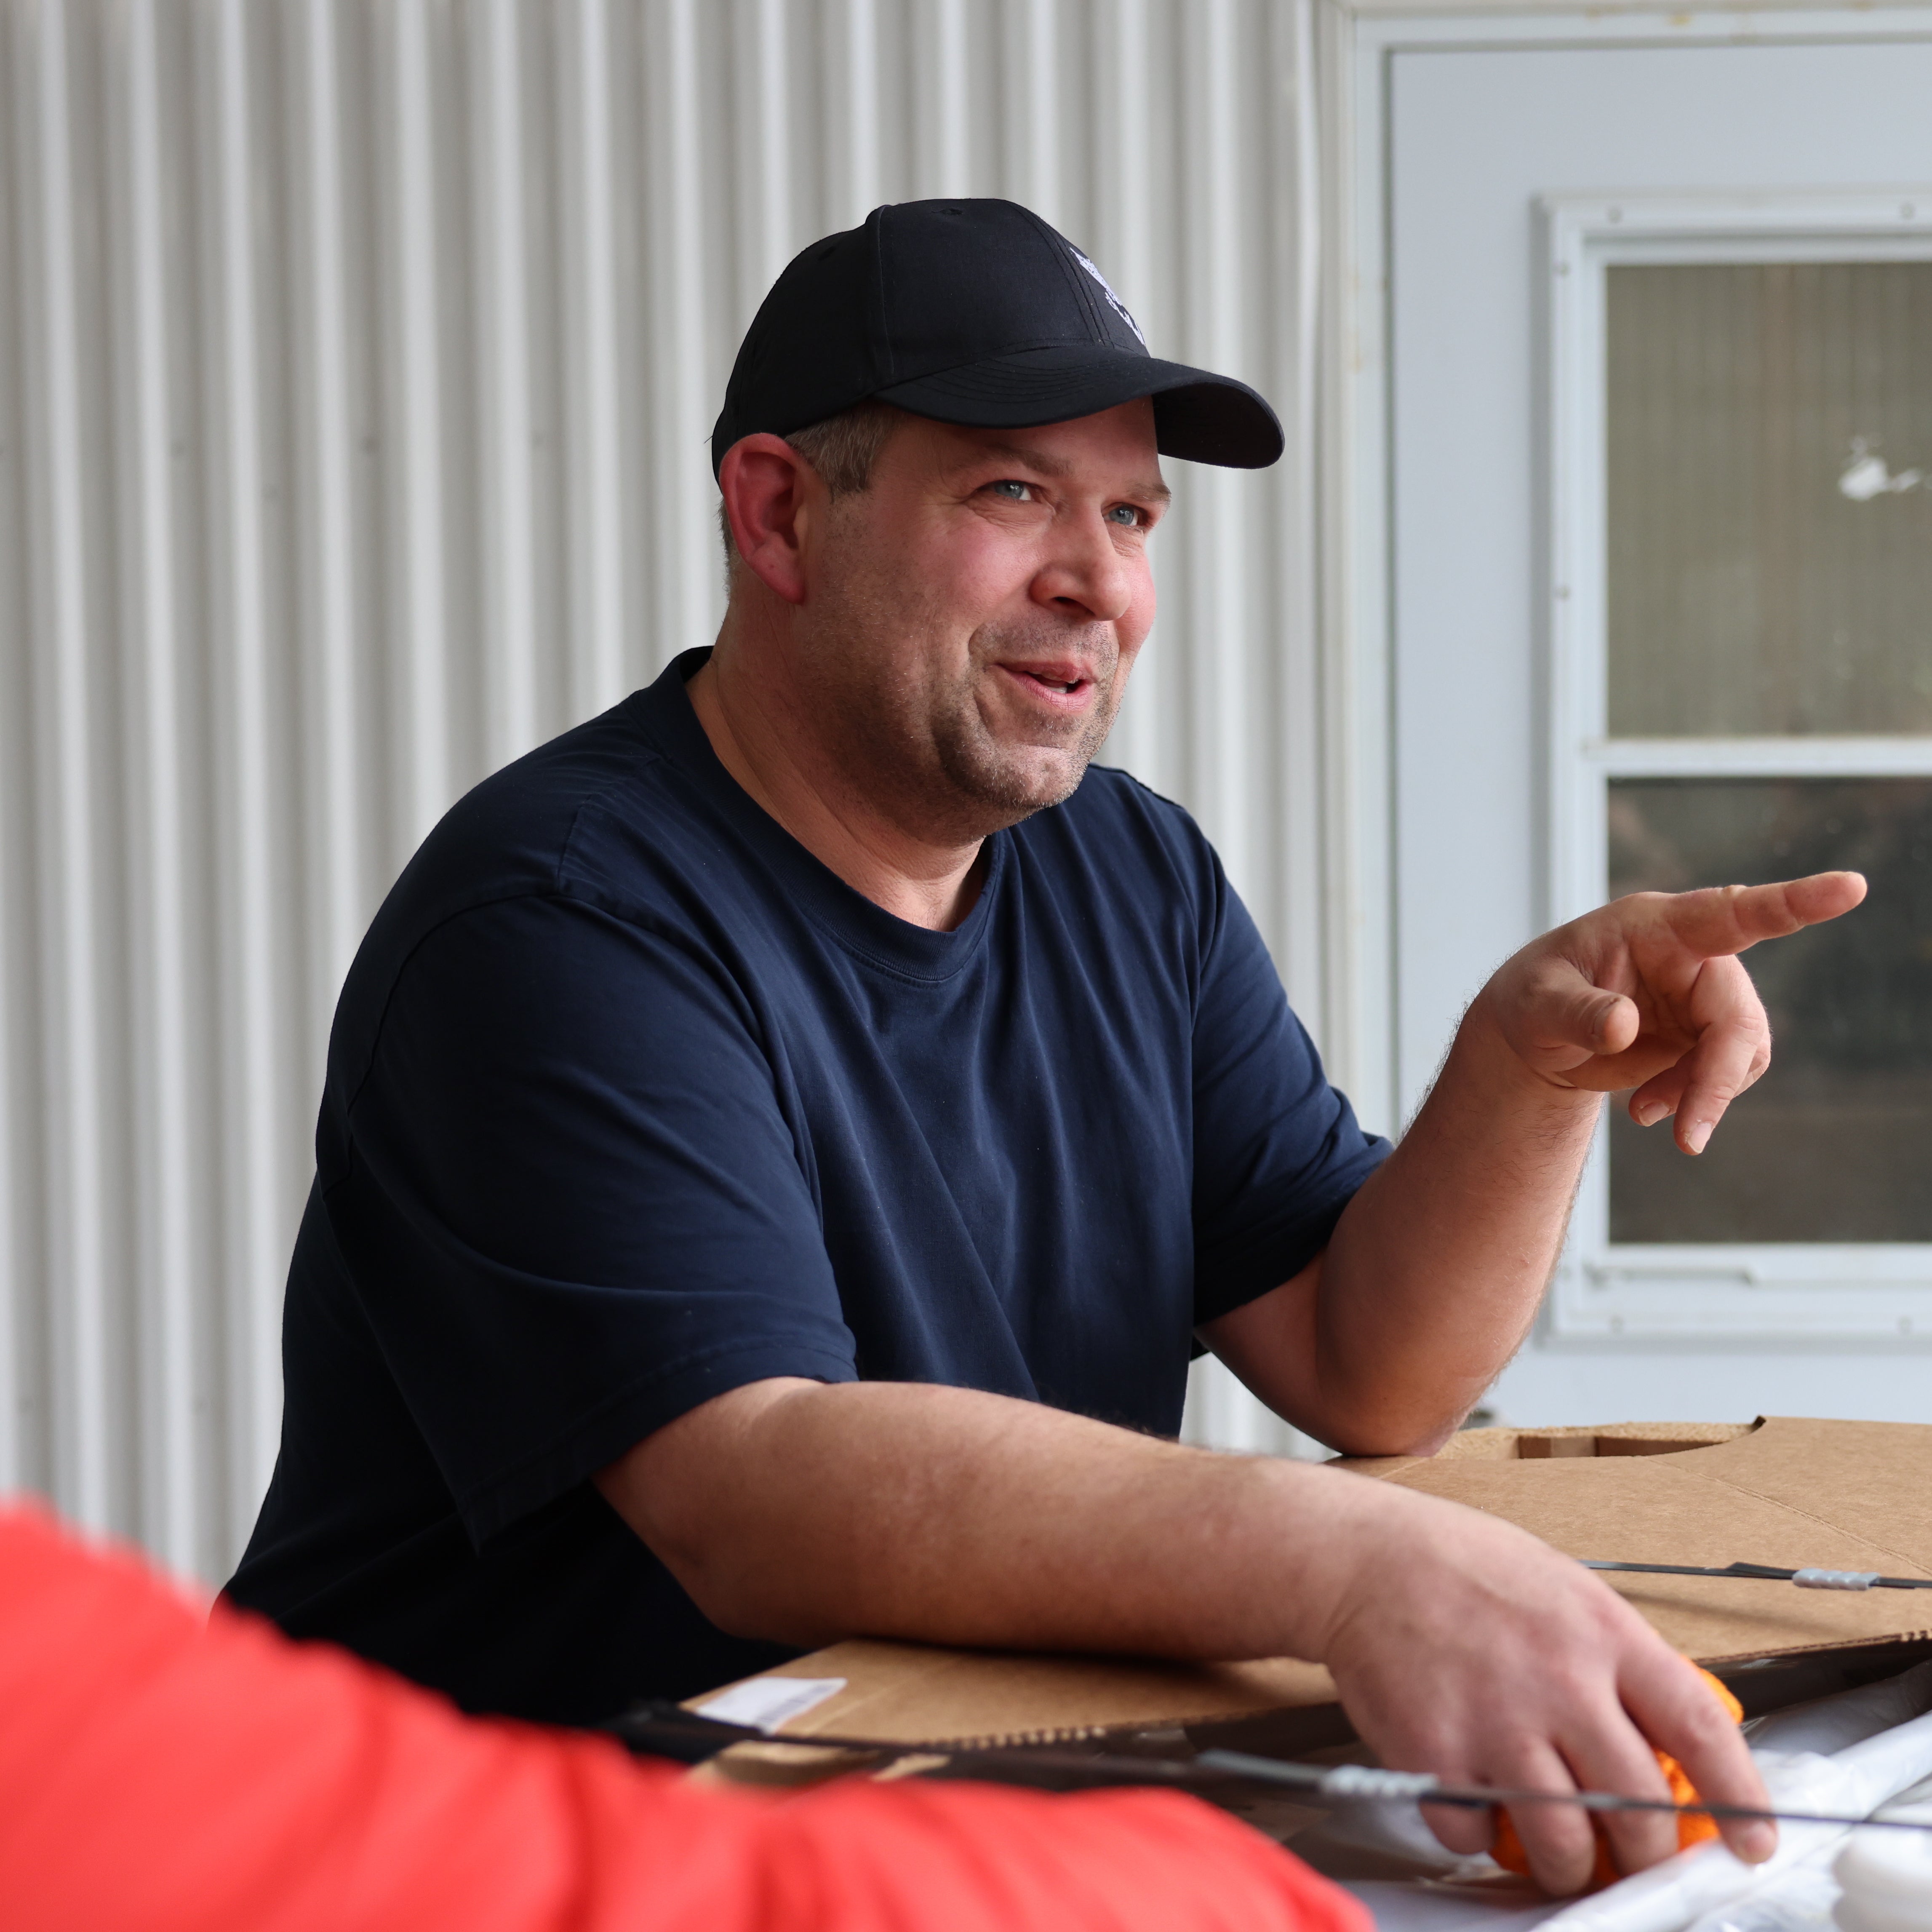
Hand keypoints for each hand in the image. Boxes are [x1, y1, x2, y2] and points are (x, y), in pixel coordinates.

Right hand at [1314, 1485, 1775, 1894]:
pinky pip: (1473, 1835)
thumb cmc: (1463, 1567)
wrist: (1362, 1558)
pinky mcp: (1435, 1754)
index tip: (1753, 1843)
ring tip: (1557, 1852)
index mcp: (1601, 1635)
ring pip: (1564, 1846)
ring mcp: (1495, 1722)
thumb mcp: (1564, 1589)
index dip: (1739, 1798)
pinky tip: (1472, 1798)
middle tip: (1634, 1859)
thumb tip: (1668, 1741)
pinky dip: (1476, 1835)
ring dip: (1568, 1865)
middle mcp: (1558, 1683)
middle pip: (1638, 1811)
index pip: (1699, 1730)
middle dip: (1645, 1856)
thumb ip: (1616, 1662)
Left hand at [1474, 874, 1865, 1153]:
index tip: (1850, 887)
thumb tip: (1623, 1027)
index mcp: (1654, 926)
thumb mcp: (1536, 1006)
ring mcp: (1702, 995)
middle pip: (1737, 1016)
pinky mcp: (1705, 1033)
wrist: (1535, 1034)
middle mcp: (1691, 955)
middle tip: (1687, 1138)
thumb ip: (1577, 1013)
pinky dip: (1696, 1099)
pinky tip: (1647, 1110)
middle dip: (1717, 1078)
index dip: (1794, 902)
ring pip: (1741, 1050)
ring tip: (1643, 1114)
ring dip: (1704, 1093)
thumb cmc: (1532, 1000)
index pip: (1732, 911)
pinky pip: (1725, 1072)